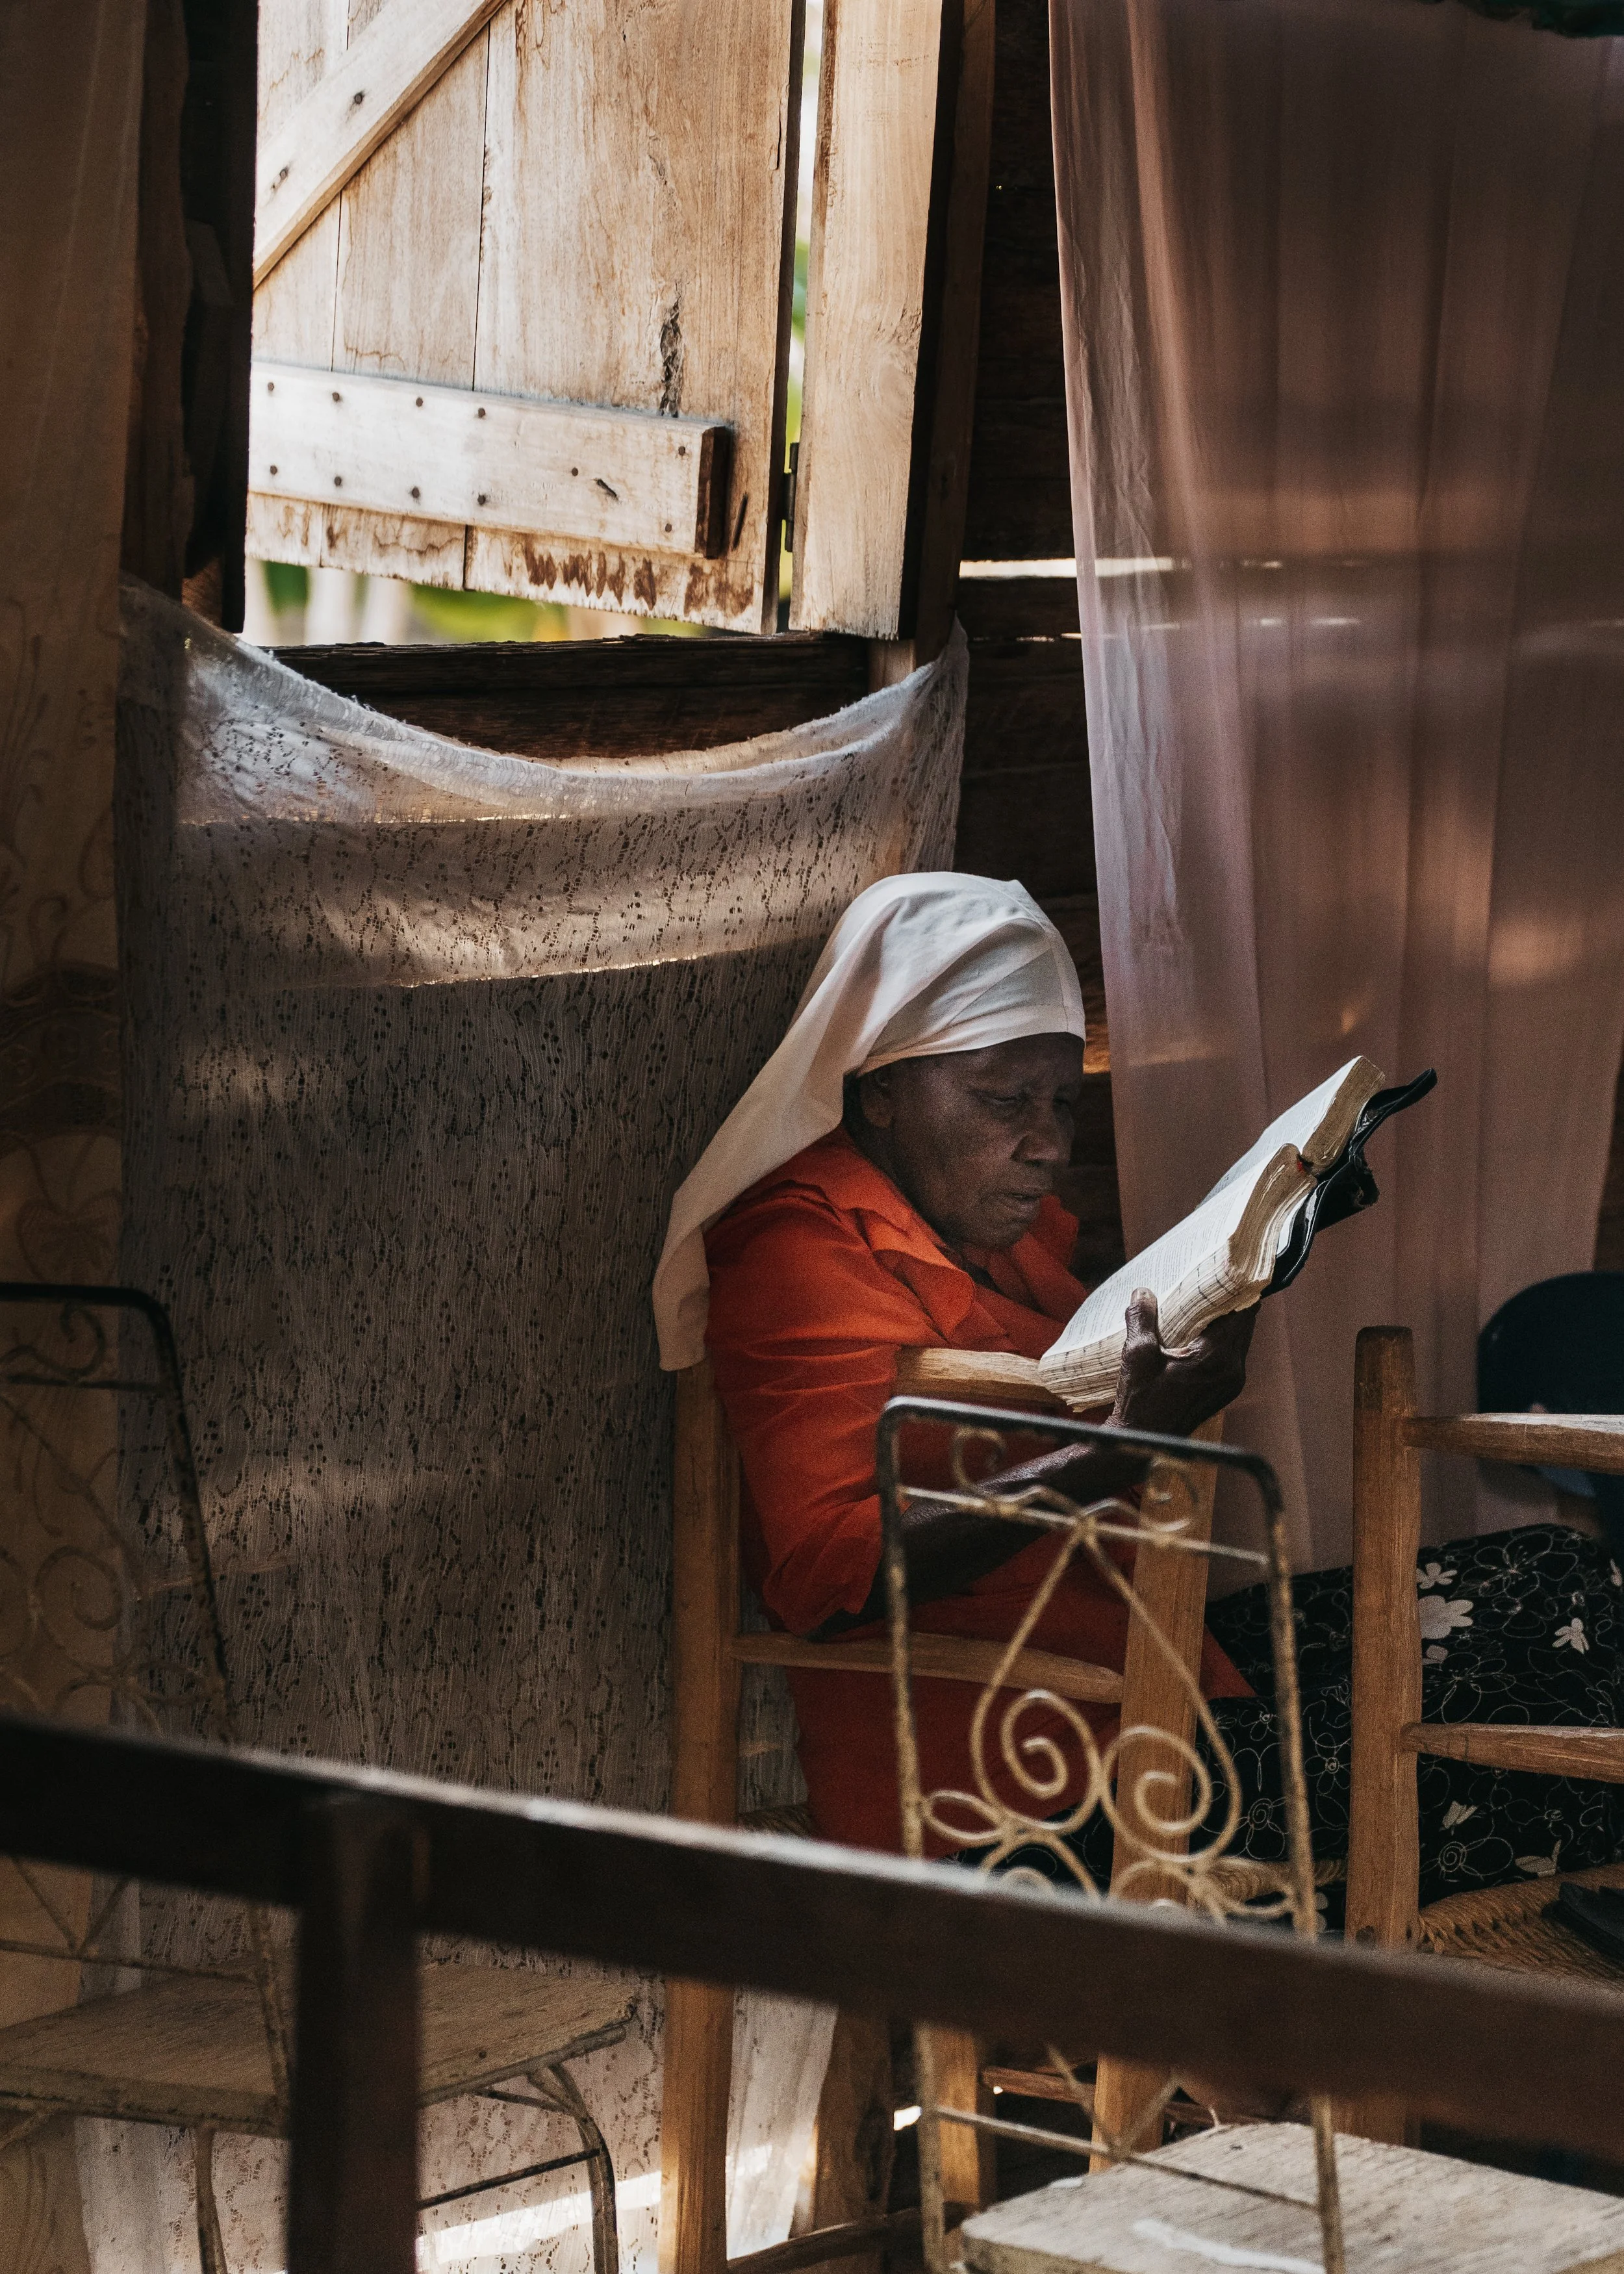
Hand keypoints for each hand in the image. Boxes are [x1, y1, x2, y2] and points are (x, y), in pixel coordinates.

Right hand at [1108, 1288, 1254, 1438]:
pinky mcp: (1223, 1390)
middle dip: (1229, 1301)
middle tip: (1212, 1277)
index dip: (1238, 1288)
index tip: (1228, 1267)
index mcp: (1217, 1358)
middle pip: (1243, 1323)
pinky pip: (1230, 1354)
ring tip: (1203, 1299)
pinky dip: (1219, 1338)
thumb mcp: (1137, 1355)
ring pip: (1237, 1339)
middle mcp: (1233, 1370)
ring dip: (1224, 1320)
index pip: (1242, 1312)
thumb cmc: (1141, 1401)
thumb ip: (1142, 1319)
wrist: (1143, 1441)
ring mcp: (1231, 1382)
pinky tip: (1198, 1329)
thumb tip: (1143, 1292)